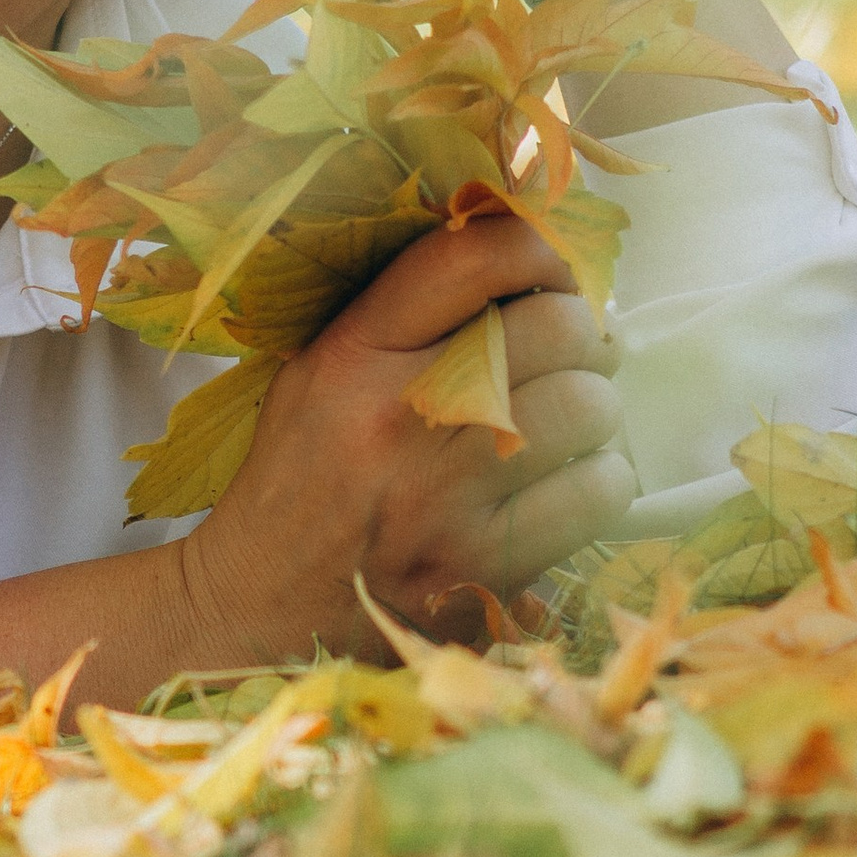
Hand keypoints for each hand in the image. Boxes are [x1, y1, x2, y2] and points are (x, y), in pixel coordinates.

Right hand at [173, 210, 635, 662]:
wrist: (258, 609)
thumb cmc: (303, 480)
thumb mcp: (321, 371)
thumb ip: (407, 312)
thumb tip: (531, 255)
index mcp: (354, 353)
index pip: (474, 256)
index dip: (541, 248)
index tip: (555, 271)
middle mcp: (402, 414)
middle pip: (558, 328)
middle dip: (583, 338)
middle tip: (570, 358)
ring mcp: (447, 494)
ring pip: (591, 407)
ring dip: (594, 414)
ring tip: (562, 428)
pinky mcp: (487, 563)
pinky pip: (599, 490)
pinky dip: (599, 483)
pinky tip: (564, 489)